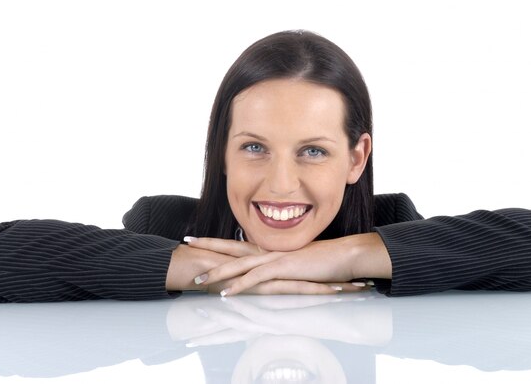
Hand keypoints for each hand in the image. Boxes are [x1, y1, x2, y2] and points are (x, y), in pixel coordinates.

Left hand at [187, 234, 387, 295]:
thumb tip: (268, 267)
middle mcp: (268, 250)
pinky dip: (240, 286)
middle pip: (231, 247)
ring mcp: (274, 258)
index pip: (236, 242)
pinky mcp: (283, 270)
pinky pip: (256, 279)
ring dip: (217, 273)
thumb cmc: (323, 260)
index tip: (197, 237)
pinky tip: (227, 293)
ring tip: (198, 280)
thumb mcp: (296, 260)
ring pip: (239, 264)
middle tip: (187, 244)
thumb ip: (280, 262)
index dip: (216, 240)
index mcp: (269, 247)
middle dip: (207, 246)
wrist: (343, 255)